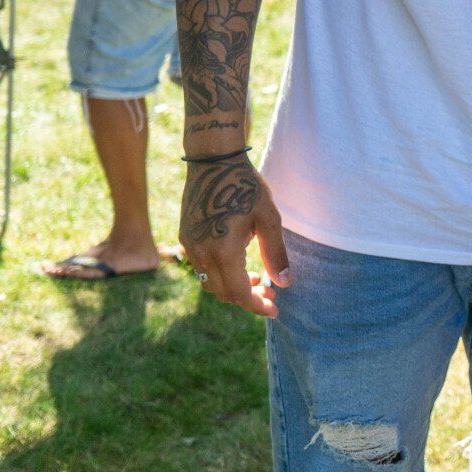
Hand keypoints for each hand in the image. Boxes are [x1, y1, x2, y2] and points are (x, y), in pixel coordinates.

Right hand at [178, 154, 290, 317]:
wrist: (214, 162)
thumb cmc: (246, 187)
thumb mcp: (269, 218)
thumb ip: (275, 253)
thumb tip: (285, 283)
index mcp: (223, 251)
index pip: (238, 293)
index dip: (257, 305)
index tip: (275, 308)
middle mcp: (201, 253)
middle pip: (223, 293)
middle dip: (247, 298)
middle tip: (270, 292)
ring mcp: (190, 246)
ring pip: (209, 283)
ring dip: (232, 287)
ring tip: (256, 277)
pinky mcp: (186, 237)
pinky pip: (201, 268)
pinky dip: (220, 274)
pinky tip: (238, 263)